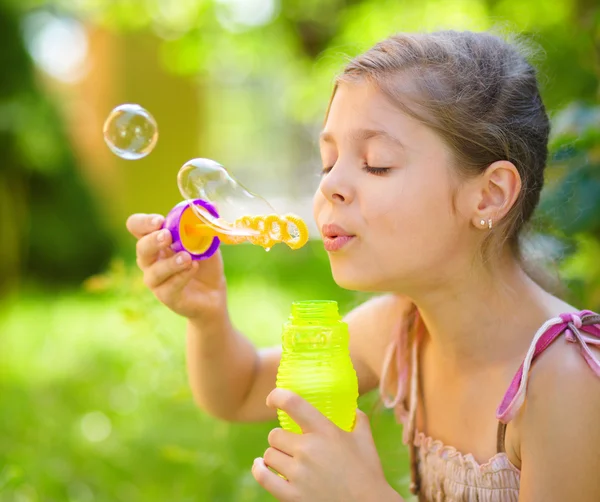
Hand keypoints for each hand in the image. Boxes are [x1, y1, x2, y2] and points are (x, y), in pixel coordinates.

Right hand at [126, 213, 227, 320]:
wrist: (214, 294)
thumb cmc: (204, 264)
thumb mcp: (208, 242)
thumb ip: (206, 226)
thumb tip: (213, 205)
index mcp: (156, 241)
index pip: (137, 227)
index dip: (143, 222)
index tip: (159, 220)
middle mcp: (151, 260)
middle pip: (140, 248)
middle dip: (152, 241)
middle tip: (167, 236)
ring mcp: (157, 280)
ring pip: (153, 271)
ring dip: (170, 263)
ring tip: (187, 257)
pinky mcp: (167, 297)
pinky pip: (168, 288)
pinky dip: (181, 277)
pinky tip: (193, 269)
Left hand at [251, 389, 401, 501]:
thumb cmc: (367, 474)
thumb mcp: (365, 441)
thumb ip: (358, 420)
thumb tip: (353, 408)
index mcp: (325, 431)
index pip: (292, 403)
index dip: (277, 396)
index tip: (272, 400)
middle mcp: (308, 449)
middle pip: (275, 435)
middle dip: (281, 439)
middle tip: (291, 445)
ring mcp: (298, 474)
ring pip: (269, 455)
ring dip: (275, 456)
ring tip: (285, 460)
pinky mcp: (291, 496)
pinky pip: (263, 476)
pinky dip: (259, 469)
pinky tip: (261, 466)